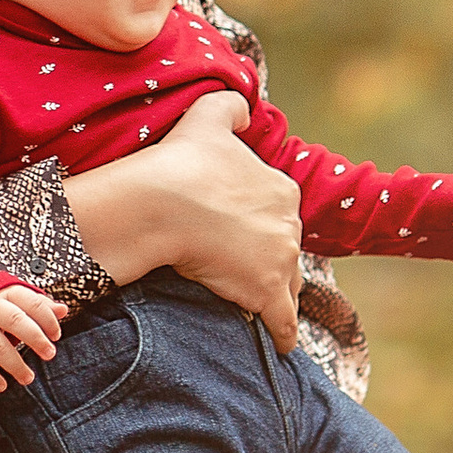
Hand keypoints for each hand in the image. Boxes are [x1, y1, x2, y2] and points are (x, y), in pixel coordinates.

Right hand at [0, 285, 66, 392]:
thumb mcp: (16, 296)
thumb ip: (40, 304)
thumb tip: (62, 310)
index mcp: (7, 294)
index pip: (33, 304)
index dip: (48, 320)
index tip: (56, 335)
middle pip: (16, 322)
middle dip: (36, 339)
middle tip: (49, 354)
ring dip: (15, 365)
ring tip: (28, 377)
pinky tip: (2, 384)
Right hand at [65, 89, 303, 349]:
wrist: (162, 202)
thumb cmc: (181, 161)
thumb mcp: (207, 118)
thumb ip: (230, 106)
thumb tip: (247, 106)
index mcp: (281, 188)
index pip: (277, 215)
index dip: (257, 226)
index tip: (238, 235)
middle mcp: (290, 224)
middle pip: (283, 251)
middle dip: (267, 260)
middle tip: (238, 270)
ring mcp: (280, 260)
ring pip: (285, 285)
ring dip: (273, 295)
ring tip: (255, 306)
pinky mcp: (266, 293)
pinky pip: (281, 320)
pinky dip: (282, 334)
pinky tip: (279, 346)